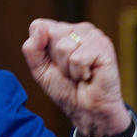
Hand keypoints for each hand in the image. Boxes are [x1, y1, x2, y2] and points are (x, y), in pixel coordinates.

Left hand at [22, 19, 130, 136]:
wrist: (86, 110)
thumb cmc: (65, 88)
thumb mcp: (38, 69)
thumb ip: (31, 48)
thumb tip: (39, 27)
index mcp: (63, 30)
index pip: (38, 26)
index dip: (39, 49)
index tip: (52, 64)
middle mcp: (79, 29)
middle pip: (51, 34)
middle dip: (55, 60)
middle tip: (68, 72)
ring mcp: (94, 35)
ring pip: (64, 46)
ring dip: (67, 69)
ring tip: (79, 74)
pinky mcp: (105, 46)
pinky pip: (78, 58)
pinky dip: (79, 73)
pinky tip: (89, 75)